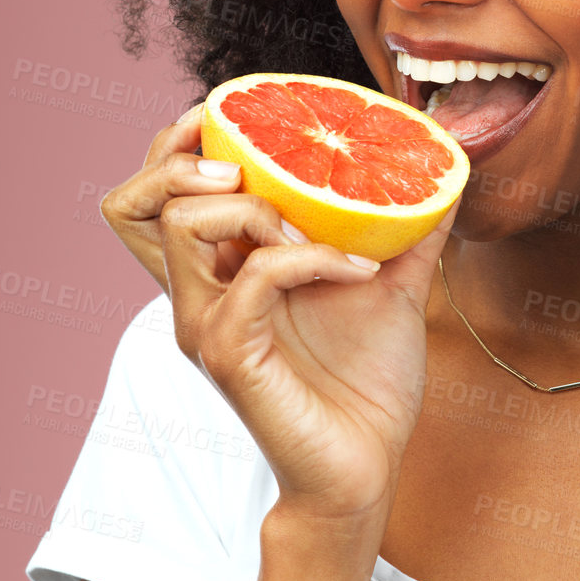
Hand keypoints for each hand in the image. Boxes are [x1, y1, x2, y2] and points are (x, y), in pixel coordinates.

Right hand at [102, 103, 459, 519]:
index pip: (154, 194)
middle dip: (183, 159)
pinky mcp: (230, 356)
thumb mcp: (391, 285)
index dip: (173, 144)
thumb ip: (407, 230)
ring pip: (183, 223)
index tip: (227, 115)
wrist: (369, 465)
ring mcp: (207, 325)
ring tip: (312, 226)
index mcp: (220, 272)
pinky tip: (361, 270)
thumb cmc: (366, 382)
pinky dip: (310, 256)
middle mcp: (199, 294)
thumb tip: (446, 172)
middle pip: (133, 202)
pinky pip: (253, 276)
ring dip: (255, 204)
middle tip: (249, 164)